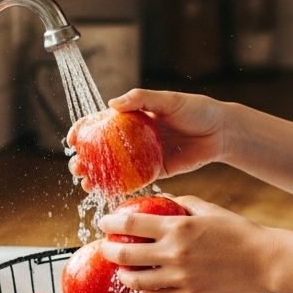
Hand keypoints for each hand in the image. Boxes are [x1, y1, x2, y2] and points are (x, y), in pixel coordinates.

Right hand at [70, 89, 228, 178]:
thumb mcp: (168, 100)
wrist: (221, 132)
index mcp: (134, 116)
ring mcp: (145, 156)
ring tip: (86, 184)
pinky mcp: (157, 171)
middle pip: (102, 150)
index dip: (82, 131)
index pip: (101, 123)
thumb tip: (112, 104)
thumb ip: (142, 99)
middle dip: (84, 159)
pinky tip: (107, 193)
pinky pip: (135, 181)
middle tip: (76, 167)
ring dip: (97, 177)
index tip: (72, 140)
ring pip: (115, 168)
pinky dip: (120, 188)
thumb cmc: (196, 109)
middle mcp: (135, 137)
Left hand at [97, 195, 273, 292]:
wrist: (264, 260)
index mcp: (178, 227)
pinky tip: (140, 291)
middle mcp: (174, 253)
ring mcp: (180, 277)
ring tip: (123, 270)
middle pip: (126, 254)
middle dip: (109, 250)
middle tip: (106, 247)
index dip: (112, 223)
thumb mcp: (210, 209)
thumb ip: (183, 203)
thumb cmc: (239, 232)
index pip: (132, 224)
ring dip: (124, 275)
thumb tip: (162, 200)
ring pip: (137, 280)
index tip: (104, 223)